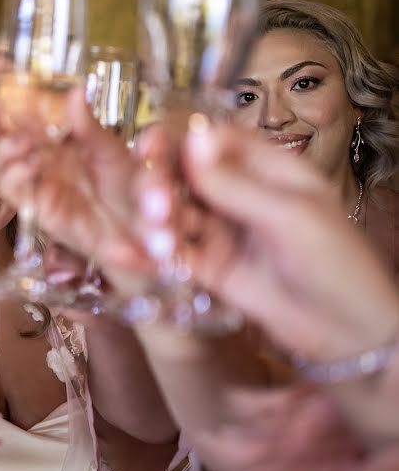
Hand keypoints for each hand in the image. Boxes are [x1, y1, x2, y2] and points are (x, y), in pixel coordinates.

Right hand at [0, 52, 150, 288]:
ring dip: (4, 148)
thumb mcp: (114, 151)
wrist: (145, 234)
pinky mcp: (38, 206)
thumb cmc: (134, 190)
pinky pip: (13, 191)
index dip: (4, 78)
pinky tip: (29, 167)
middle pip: (7, 124)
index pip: (28, 97)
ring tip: (23, 143)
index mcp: (64, 128)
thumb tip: (72, 91)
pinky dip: (14, 176)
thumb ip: (89, 127)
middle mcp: (46, 151)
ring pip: (0, 158)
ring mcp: (39, 178)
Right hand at [140, 124, 398, 360]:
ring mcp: (219, 230)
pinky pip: (170, 252)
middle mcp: (235, 193)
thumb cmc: (337, 263)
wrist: (348, 333)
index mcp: (264, 167)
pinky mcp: (206, 266)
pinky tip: (123, 254)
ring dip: (154, 222)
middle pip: (180, 175)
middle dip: (158, 185)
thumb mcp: (289, 215)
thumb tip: (194, 138)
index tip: (150, 145)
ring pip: (170, 213)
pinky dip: (146, 253)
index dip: (176, 139)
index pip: (210, 140)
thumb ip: (235, 183)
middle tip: (155, 205)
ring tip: (159, 241)